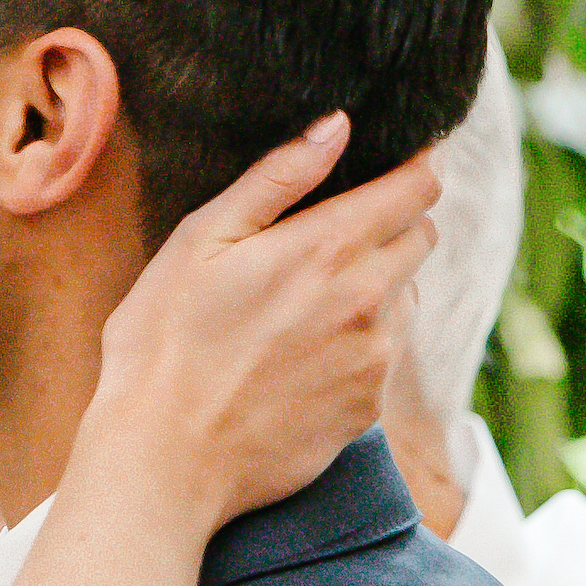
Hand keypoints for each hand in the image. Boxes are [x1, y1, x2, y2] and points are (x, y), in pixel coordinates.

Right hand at [88, 114, 439, 536]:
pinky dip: (357, 347)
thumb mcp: (202, 241)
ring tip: (303, 310)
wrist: (164, 460)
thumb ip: (277, 178)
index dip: (411, 169)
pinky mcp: (368, 408)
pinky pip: (383, 358)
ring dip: (375, 289)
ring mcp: (376, 358)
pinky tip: (299, 361)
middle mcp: (371, 299)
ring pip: (405, 299)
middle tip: (329, 241)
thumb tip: (337, 126)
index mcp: (330, 246)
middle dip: (392, 226)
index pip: (418, 186)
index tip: (391, 168)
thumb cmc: (164, 345)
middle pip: (422, 238)